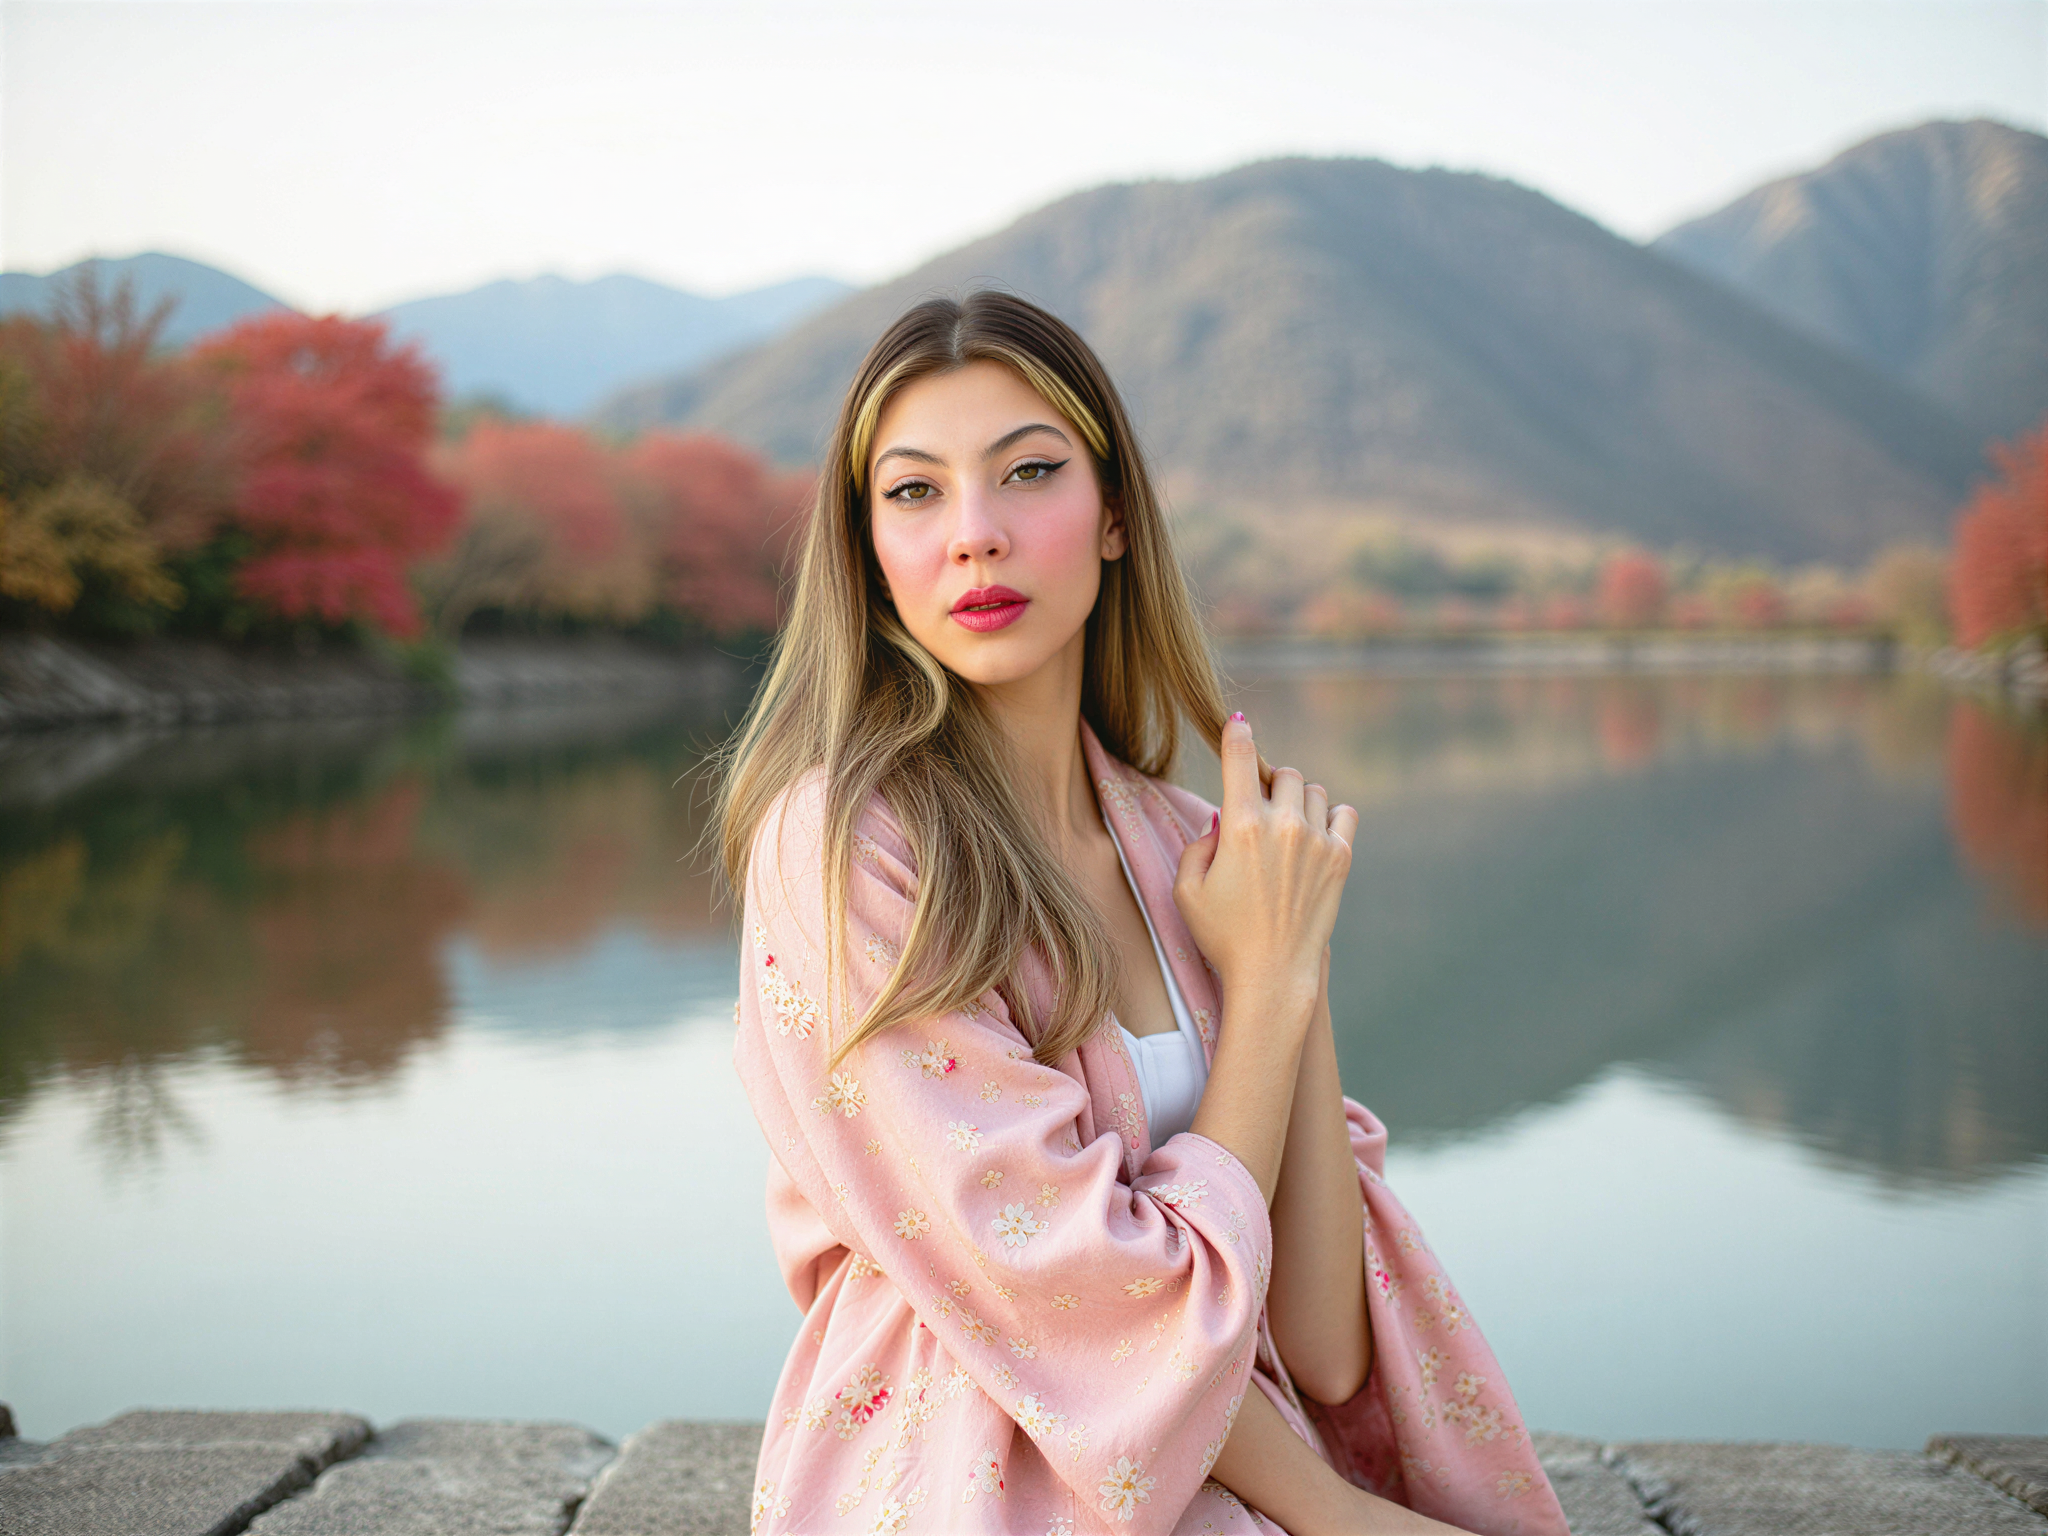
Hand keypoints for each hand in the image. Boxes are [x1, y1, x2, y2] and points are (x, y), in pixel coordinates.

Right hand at [1174, 713, 1356, 1009]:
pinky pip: (1344, 813)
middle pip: (1282, 774)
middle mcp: (1282, 825)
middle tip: (1260, 809)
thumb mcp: (1188, 891)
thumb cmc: (1223, 936)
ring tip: (1286, 829)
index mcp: (1240, 827)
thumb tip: (1223, 818)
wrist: (1274, 974)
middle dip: (1268, 784)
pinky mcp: (1341, 858)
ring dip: (1297, 800)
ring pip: (1312, 790)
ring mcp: (1316, 840)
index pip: (1240, 757)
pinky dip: (1330, 816)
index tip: (1238, 723)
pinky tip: (1315, 835)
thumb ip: (1199, 845)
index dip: (1237, 733)